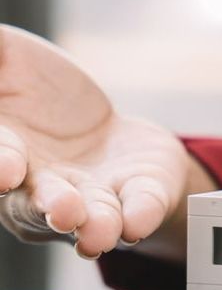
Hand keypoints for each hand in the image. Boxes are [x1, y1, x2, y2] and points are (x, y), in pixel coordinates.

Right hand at [0, 26, 213, 258]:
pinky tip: (136, 221)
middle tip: (64, 211)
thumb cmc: (43, 94)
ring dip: (94, 223)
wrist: (107, 126)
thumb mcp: (7, 56)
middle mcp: (44, 185)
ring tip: (98, 232)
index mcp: (6, 152)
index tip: (8, 170)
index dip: (1, 164)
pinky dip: (139, 214)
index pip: (2, 160)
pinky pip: (140, 207)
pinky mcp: (139, 194)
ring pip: (90, 215)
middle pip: (39, 202)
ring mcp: (94, 195)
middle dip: (51, 206)